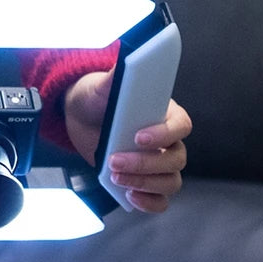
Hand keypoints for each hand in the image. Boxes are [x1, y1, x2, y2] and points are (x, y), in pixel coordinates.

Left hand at [63, 69, 191, 213]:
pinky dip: (150, 203)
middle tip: (114, 160)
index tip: (138, 136)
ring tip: (116, 176)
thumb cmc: (97, 97)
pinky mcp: (144, 180)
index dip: (164, 134)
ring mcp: (157, 162)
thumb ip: (115, 76)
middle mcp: (168, 140)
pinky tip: (130, 196)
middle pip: (176, 159)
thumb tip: (124, 58)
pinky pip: (160, 199)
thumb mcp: (101, 85)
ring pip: (170, 181)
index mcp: (166, 113)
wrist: (80, 117)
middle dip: (146, 164)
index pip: (182, 125)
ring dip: (145, 183)